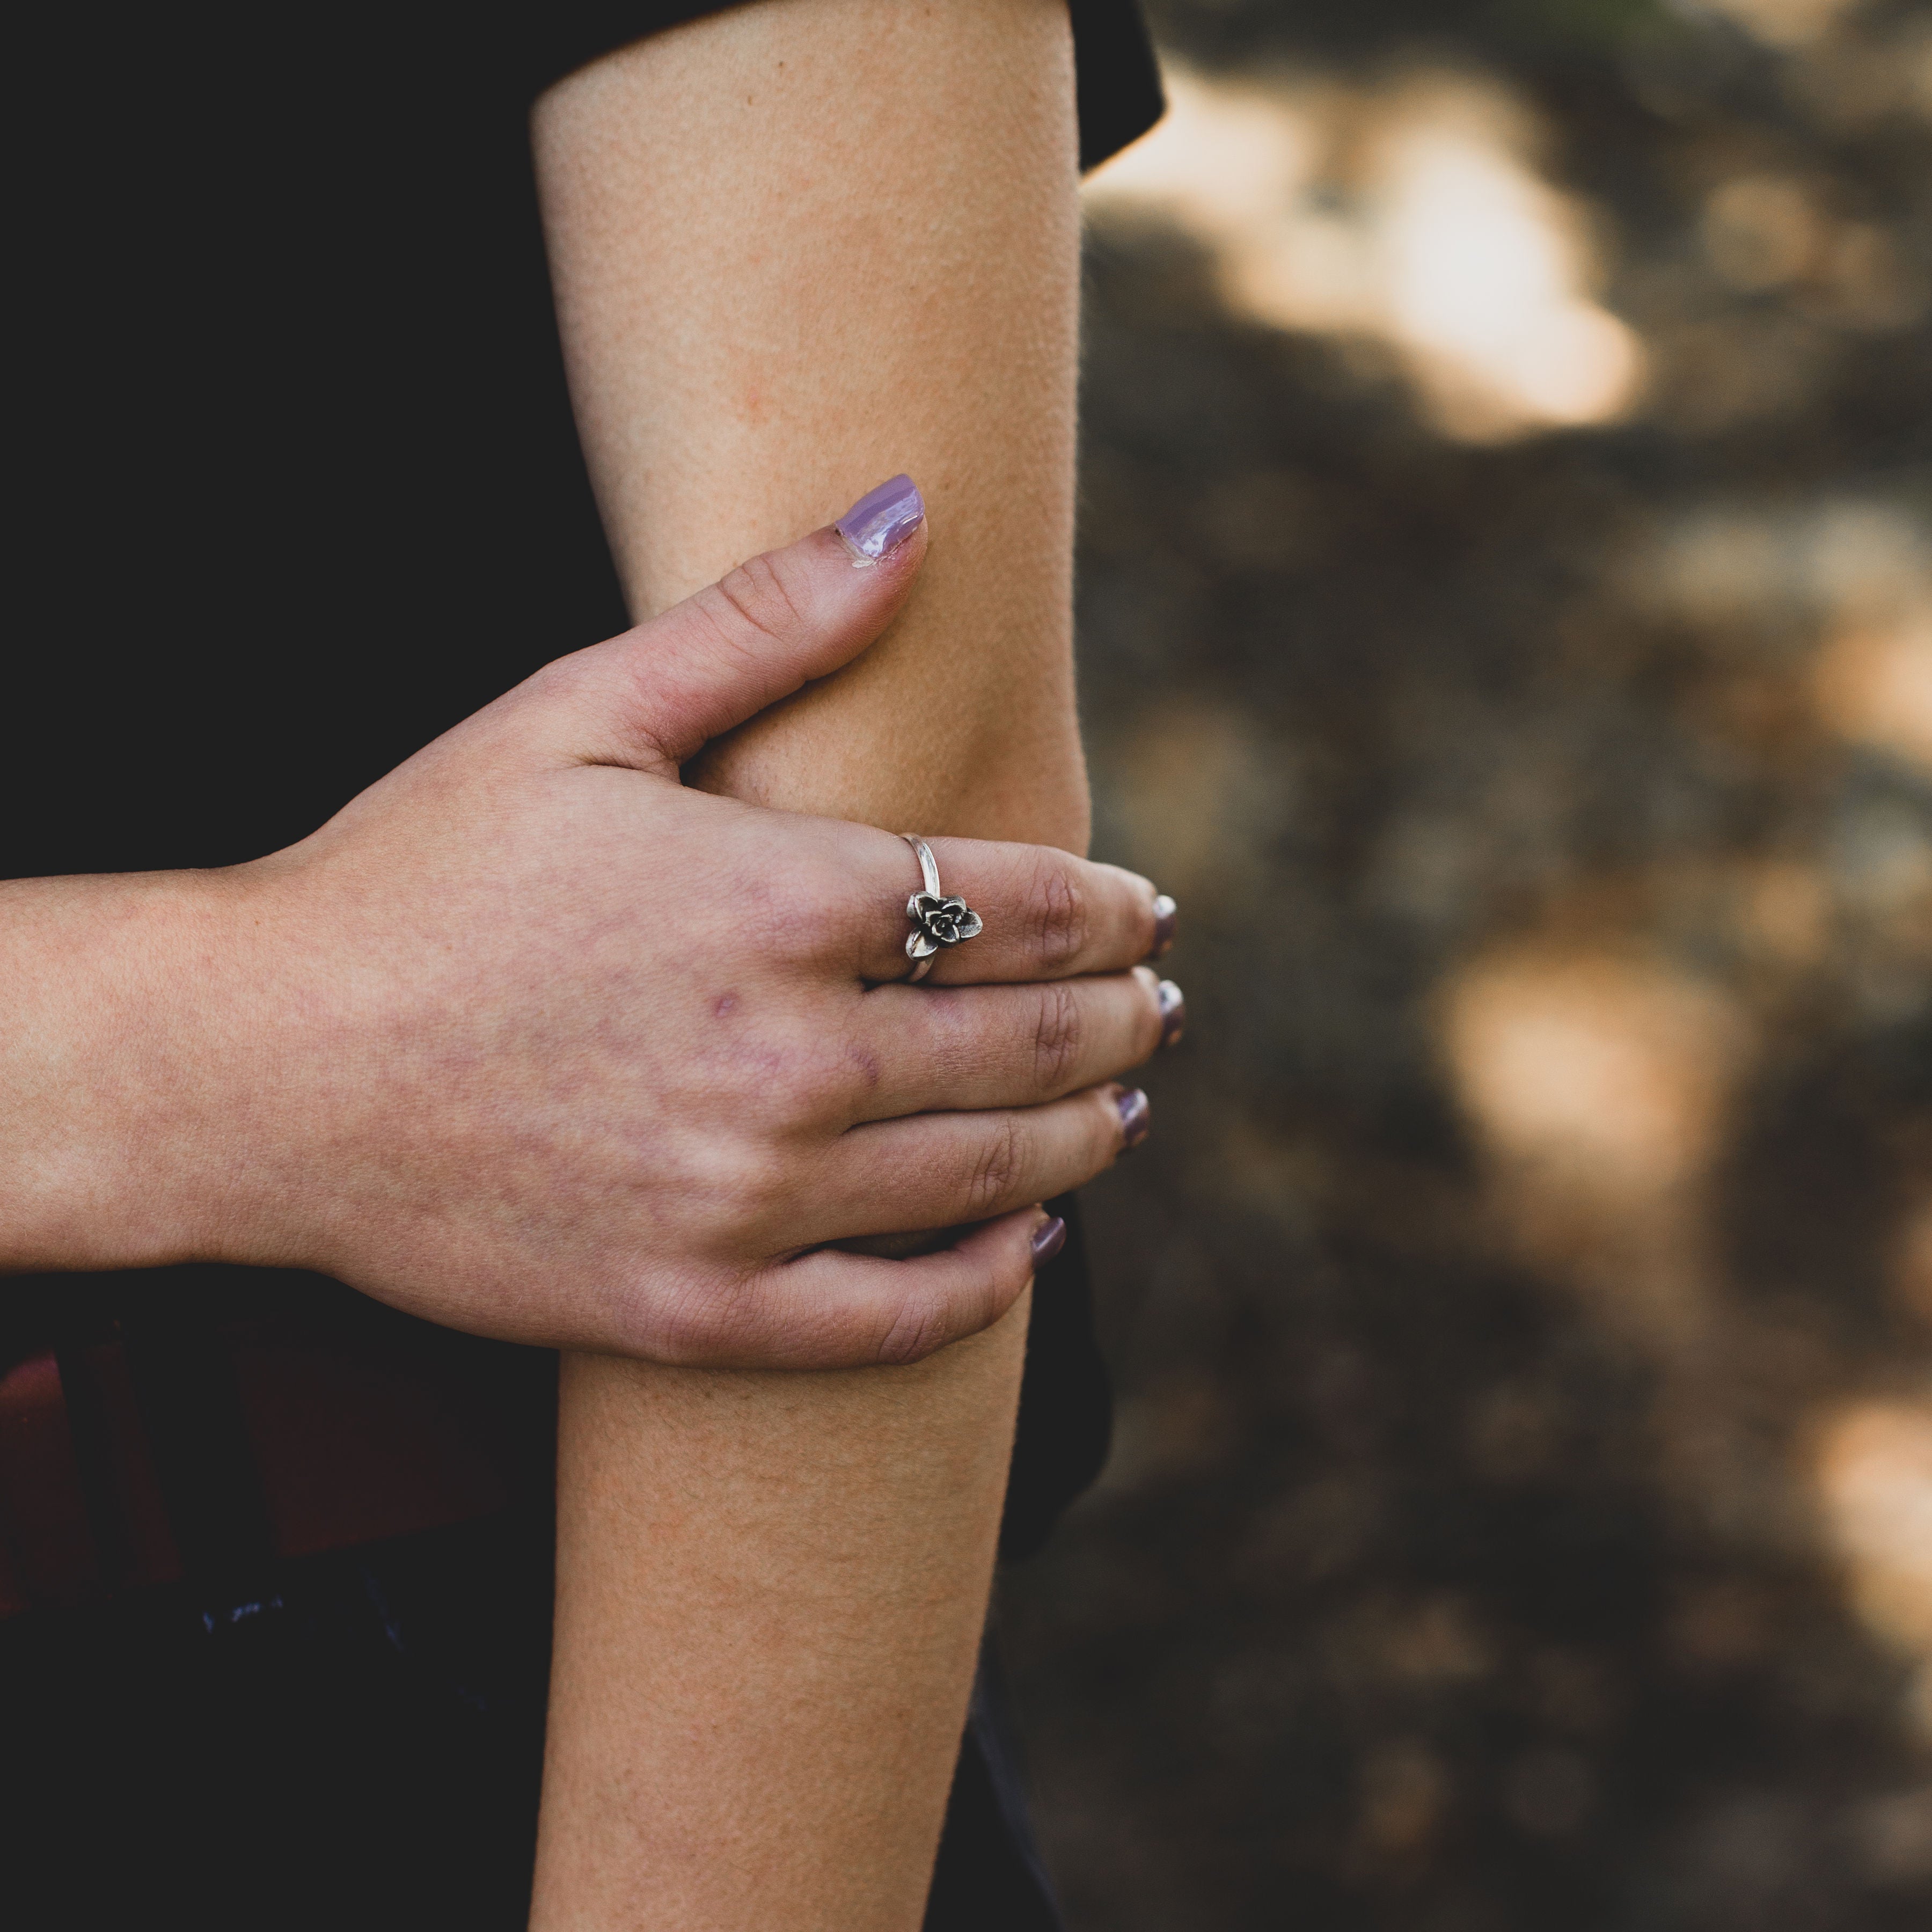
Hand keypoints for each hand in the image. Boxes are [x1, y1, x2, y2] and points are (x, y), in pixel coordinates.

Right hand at [80, 500, 1171, 1364]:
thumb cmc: (413, 876)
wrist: (257, 1067)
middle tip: (1163, 1006)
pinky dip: (982, 1287)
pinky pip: (890, 1320)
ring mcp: (747, 1199)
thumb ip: (758, 620)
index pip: (1020, 904)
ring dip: (1085, 1137)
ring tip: (1124, 1108)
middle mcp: (789, 1055)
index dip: (1111, 908)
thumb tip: (907, 510)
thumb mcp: (575, 713)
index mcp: (778, 899)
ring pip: (990, 1176)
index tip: (1148, 911)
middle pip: (1031, 1040)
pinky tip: (1024, 1250)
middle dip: (1122, 1017)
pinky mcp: (694, 1307)